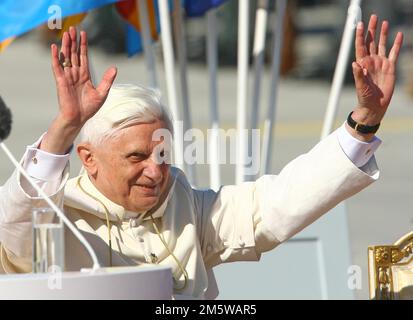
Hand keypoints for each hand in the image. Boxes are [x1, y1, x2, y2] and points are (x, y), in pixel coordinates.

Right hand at [42, 26, 116, 153]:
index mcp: (84, 75)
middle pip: (73, 54)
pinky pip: (57, 67)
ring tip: (66, 33)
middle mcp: (75, 74)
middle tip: (72, 28)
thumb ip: (107, 80)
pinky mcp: (61, 81)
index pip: (83, 56)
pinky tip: (55, 47)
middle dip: (73, 41)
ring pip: (66, 57)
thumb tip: (114, 68)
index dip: (83, 45)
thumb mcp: (102, 93)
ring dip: (65, 45)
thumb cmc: (89, 108)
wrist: (78, 118)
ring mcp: (67, 76)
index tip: (83, 33)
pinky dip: (55, 57)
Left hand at [351, 15, 402, 129]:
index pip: (361, 46)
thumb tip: (355, 64)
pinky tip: (399, 35)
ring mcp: (380, 63)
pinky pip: (394, 52)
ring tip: (384, 22)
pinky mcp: (390, 67)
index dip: (361, 35)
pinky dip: (397, 44)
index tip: (360, 24)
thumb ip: (358, 75)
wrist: (375, 105)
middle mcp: (371, 61)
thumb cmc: (364, 97)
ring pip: (381, 44)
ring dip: (383, 34)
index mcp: (362, 64)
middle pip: (371, 42)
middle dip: (372, 29)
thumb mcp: (360, 86)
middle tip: (373, 17)